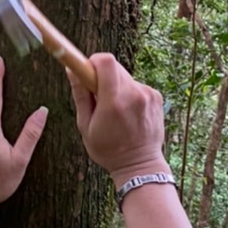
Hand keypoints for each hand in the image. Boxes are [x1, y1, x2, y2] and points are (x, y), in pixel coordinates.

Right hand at [67, 54, 170, 186]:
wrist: (140, 165)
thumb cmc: (108, 150)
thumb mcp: (85, 126)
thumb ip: (80, 95)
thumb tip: (71, 69)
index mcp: (113, 102)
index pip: (106, 61)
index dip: (93, 61)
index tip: (87, 72)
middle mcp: (133, 94)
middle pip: (115, 66)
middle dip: (102, 75)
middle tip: (98, 95)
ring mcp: (148, 95)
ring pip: (125, 76)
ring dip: (116, 86)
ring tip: (115, 110)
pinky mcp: (156, 96)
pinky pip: (136, 86)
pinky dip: (129, 94)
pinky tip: (128, 113)